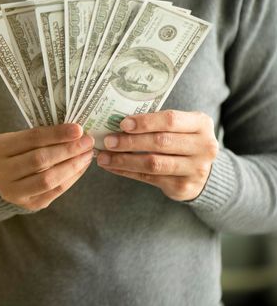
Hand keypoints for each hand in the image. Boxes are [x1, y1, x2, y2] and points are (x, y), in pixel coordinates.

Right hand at [0, 124, 94, 210]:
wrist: (6, 177)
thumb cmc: (19, 151)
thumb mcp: (21, 138)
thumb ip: (43, 135)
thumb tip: (77, 132)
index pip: (32, 138)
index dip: (57, 134)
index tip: (78, 129)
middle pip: (40, 160)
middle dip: (68, 150)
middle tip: (87, 142)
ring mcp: (12, 191)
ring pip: (48, 179)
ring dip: (72, 166)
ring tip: (87, 155)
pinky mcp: (27, 205)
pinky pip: (54, 192)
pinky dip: (71, 178)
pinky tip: (81, 167)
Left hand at [96, 110, 218, 200]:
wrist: (202, 171)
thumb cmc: (182, 140)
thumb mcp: (180, 126)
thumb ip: (156, 123)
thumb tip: (117, 124)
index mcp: (201, 124)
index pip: (170, 120)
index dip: (145, 122)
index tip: (122, 124)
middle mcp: (204, 146)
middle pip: (160, 142)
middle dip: (129, 142)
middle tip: (107, 141)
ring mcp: (196, 169)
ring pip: (153, 163)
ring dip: (124, 160)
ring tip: (104, 157)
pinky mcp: (184, 187)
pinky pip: (149, 178)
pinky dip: (127, 172)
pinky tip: (112, 167)